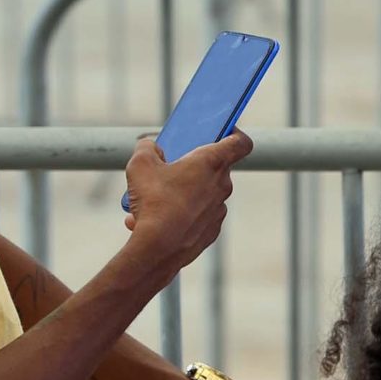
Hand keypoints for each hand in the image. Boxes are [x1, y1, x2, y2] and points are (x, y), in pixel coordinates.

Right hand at [121, 131, 253, 275]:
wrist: (158, 249)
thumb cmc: (154, 201)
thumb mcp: (141, 163)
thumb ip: (147, 147)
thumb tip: (151, 147)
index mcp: (212, 162)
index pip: (240, 142)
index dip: (234, 132)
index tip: (222, 130)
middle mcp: (222, 185)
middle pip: (214, 167)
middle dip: (191, 165)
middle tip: (169, 166)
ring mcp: (219, 210)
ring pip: (200, 194)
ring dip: (179, 193)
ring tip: (149, 200)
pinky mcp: (211, 231)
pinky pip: (195, 216)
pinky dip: (178, 215)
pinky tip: (150, 220)